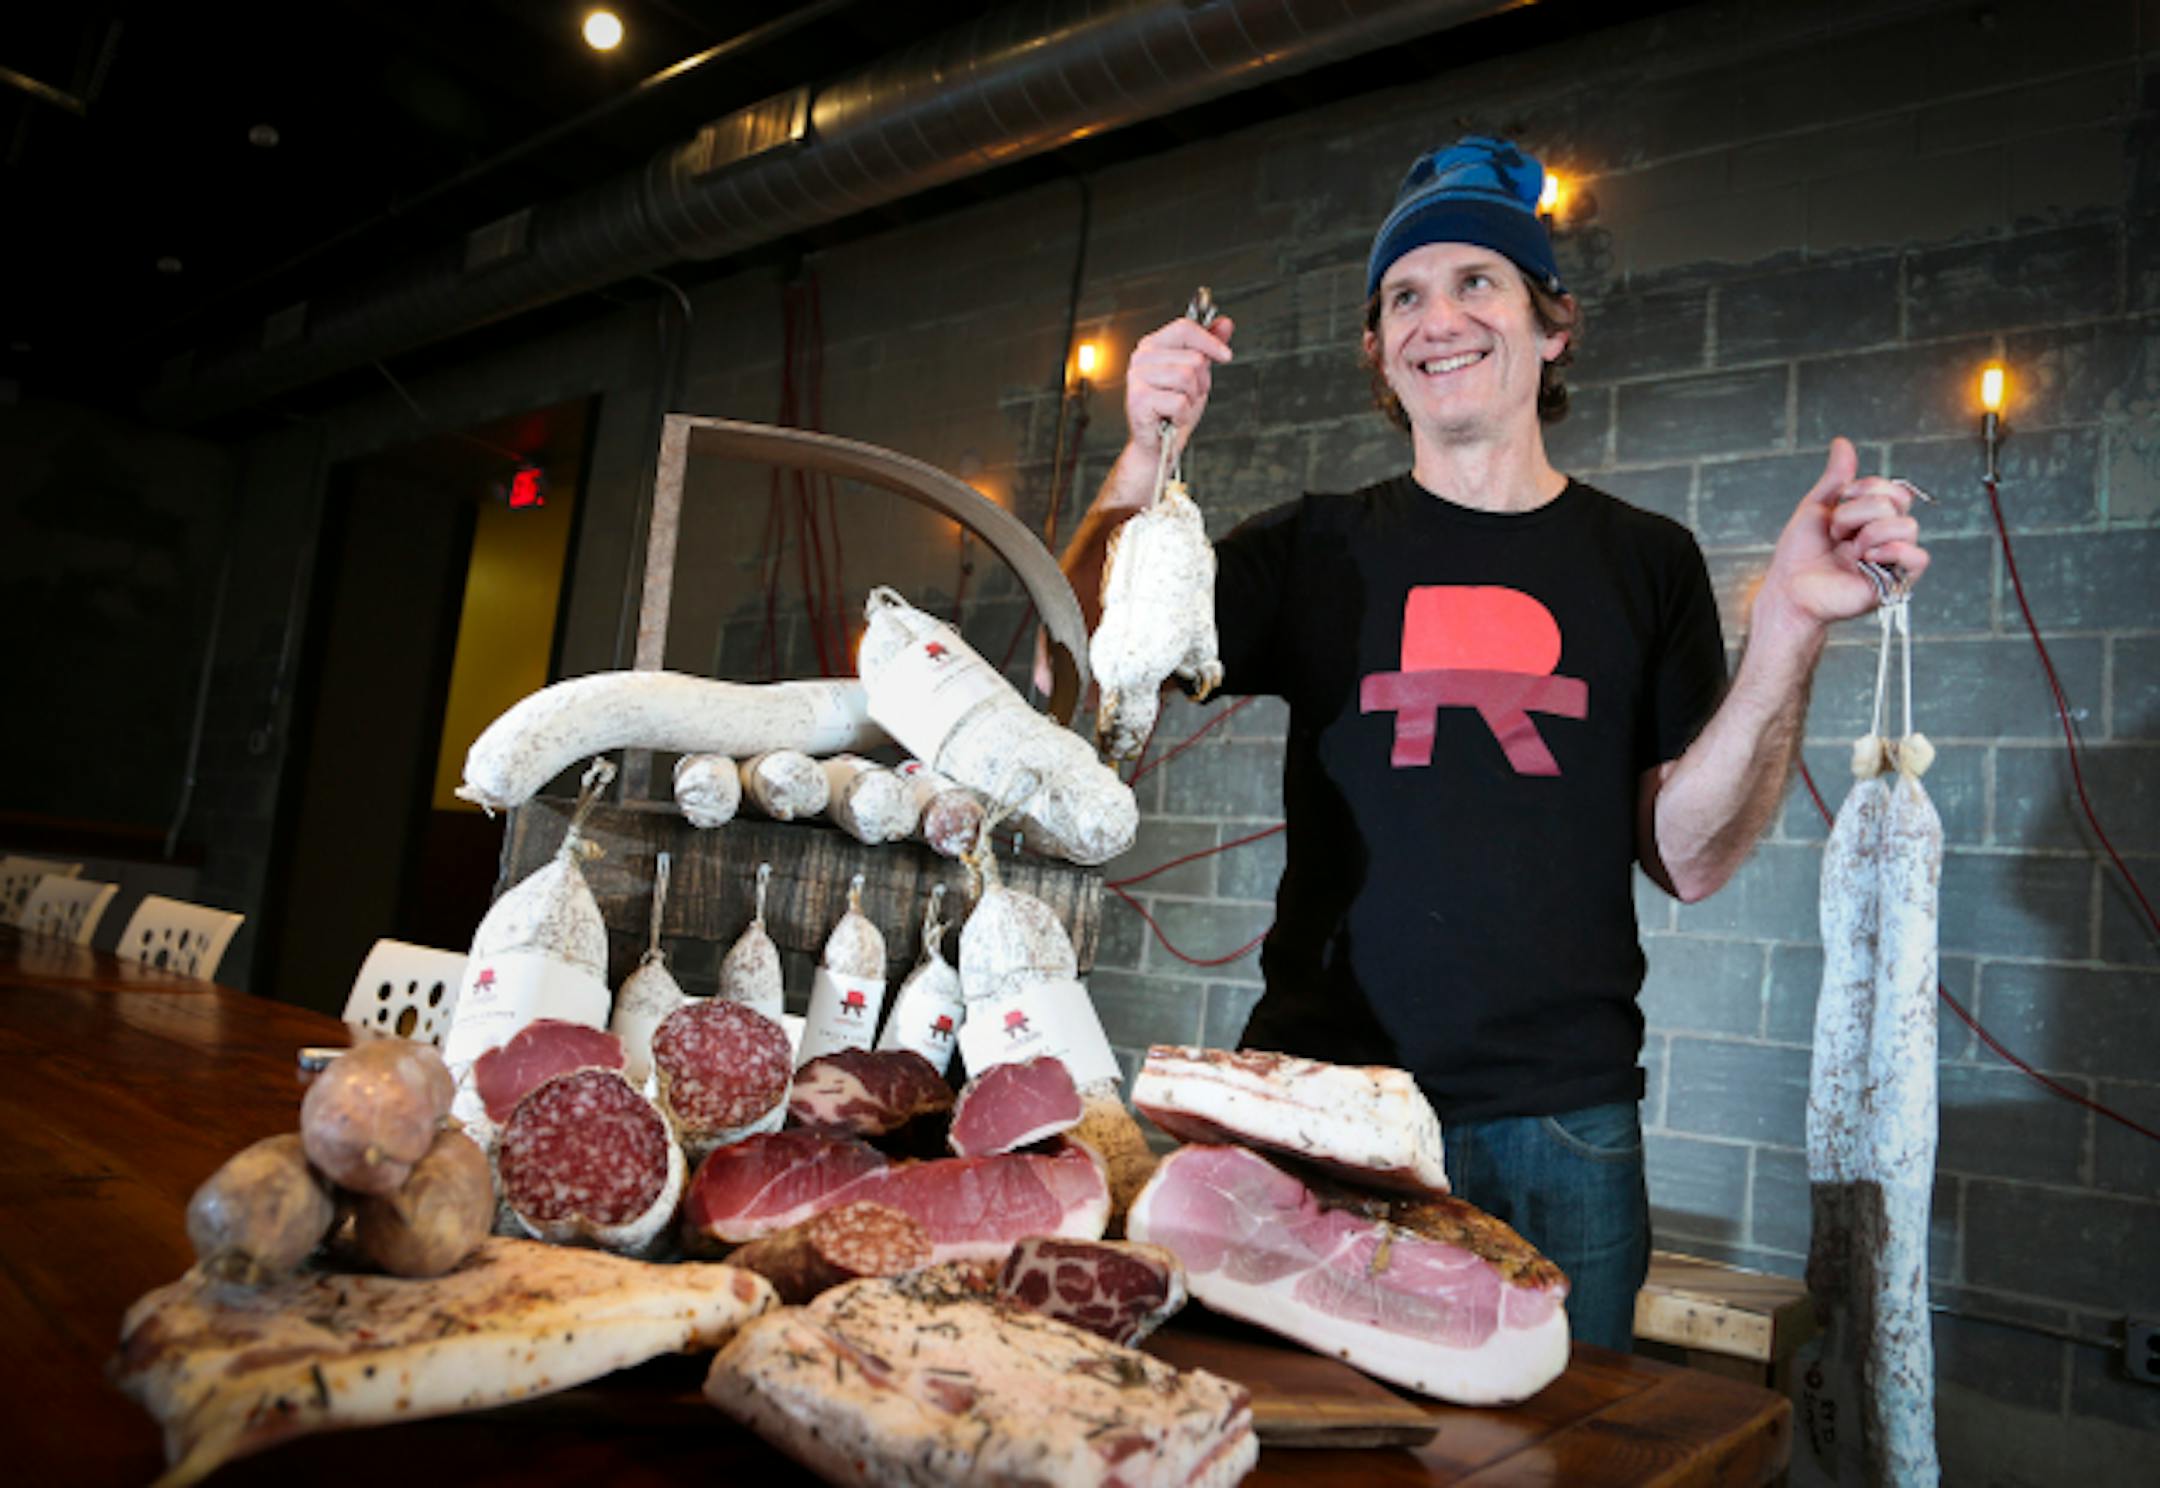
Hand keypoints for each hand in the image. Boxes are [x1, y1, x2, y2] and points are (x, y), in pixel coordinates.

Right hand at [1124, 314, 1235, 464]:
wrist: (1160, 444)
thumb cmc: (1174, 409)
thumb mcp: (1198, 373)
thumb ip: (1207, 346)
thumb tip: (1225, 323)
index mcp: (1152, 345)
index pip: (1184, 328)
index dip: (1210, 341)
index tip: (1226, 356)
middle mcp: (1141, 357)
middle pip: (1193, 357)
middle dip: (1201, 382)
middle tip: (1187, 396)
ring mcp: (1137, 377)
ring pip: (1187, 377)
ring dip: (1191, 399)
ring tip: (1179, 407)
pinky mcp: (1138, 399)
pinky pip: (1179, 401)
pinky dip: (1182, 415)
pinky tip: (1171, 419)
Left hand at [1754, 437, 1930, 634]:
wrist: (1788, 589)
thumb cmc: (1799, 554)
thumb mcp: (1816, 507)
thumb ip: (1836, 477)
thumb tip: (1842, 442)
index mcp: (1872, 519)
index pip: (1892, 488)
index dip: (1865, 488)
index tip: (1838, 503)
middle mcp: (1887, 536)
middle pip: (1896, 502)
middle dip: (1856, 512)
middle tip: (1836, 534)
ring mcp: (1893, 559)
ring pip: (1908, 526)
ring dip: (1869, 533)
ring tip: (1849, 550)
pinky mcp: (1896, 583)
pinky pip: (1919, 557)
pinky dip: (1893, 551)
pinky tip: (1867, 558)